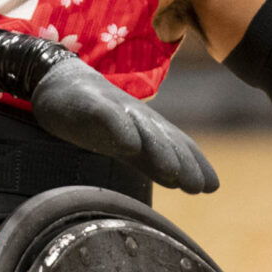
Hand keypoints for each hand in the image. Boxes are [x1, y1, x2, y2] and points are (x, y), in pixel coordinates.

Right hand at [31, 56, 219, 194]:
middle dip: (183, 161)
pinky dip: (121, 129)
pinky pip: (107, 115)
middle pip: (165, 138)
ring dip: (159, 148)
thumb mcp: (126, 142)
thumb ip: (151, 161)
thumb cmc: (98, 118)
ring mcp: (115, 109)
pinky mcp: (90, 104)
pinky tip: (130, 146)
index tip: (211, 187)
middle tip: (197, 185)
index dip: (195, 163)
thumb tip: (181, 181)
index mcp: (149, 129)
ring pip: (142, 128)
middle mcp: (138, 118)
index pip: (178, 145)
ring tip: (172, 171)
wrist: (60, 83)